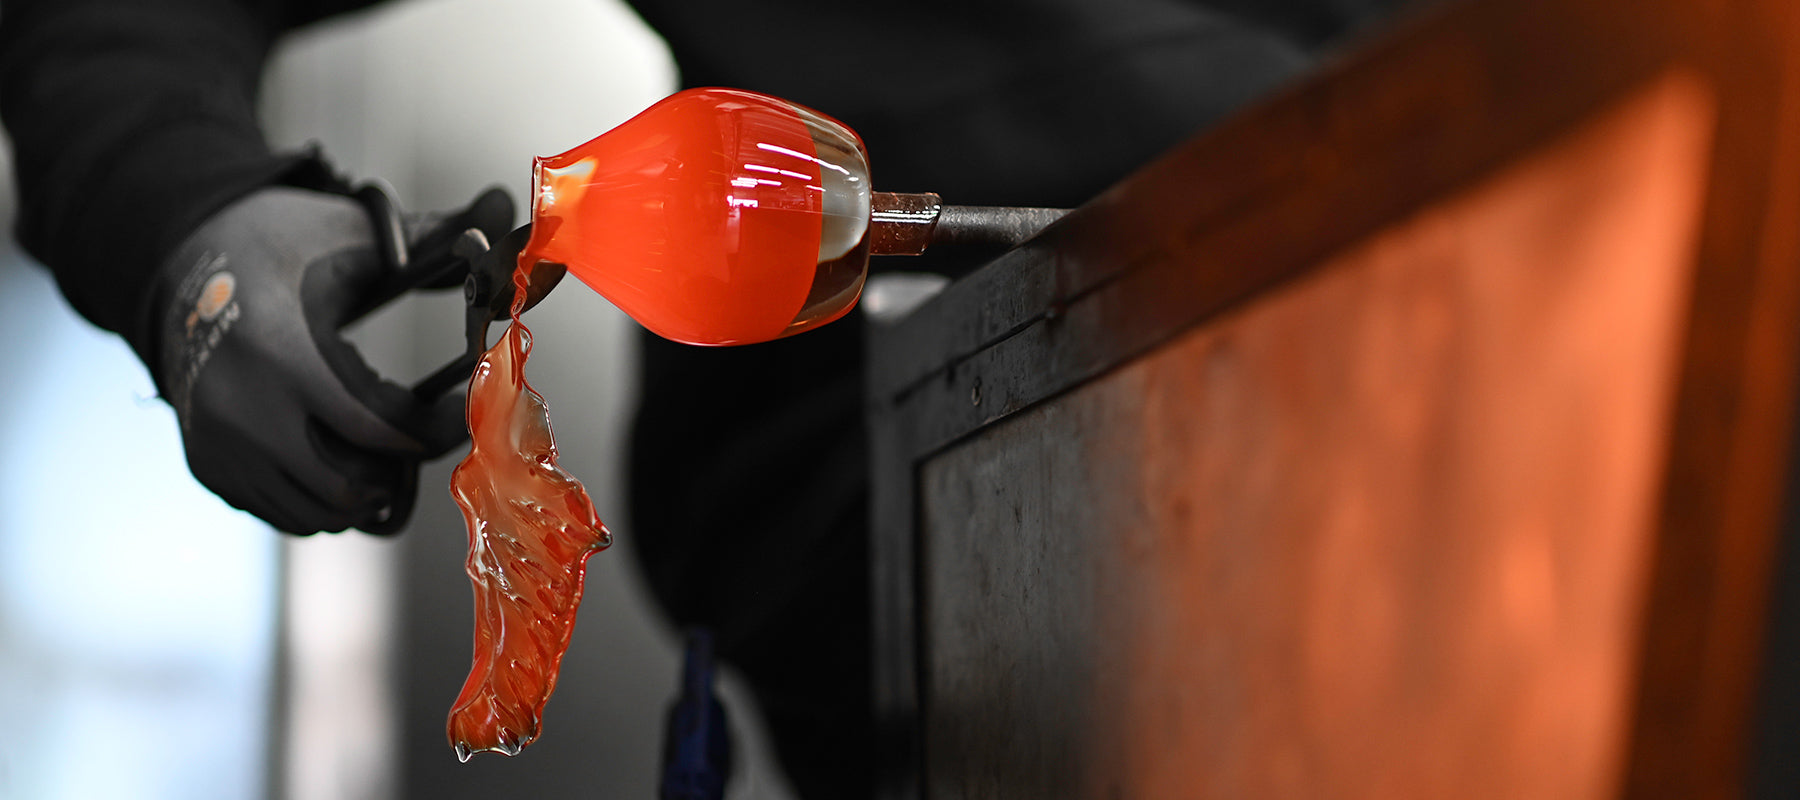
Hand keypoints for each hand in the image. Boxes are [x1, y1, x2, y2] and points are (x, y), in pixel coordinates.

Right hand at [157, 185, 512, 533]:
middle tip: (422, 435)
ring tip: (384, 448)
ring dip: (364, 492)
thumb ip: (432, 235)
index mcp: (279, 351)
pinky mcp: (206, 464)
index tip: (462, 413)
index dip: (434, 430)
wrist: (177, 260)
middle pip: (348, 486)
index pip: (375, 427)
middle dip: (399, 468)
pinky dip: (322, 499)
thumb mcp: (350, 235)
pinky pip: (281, 512)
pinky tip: (341, 455)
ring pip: (317, 513)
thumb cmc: (272, 244)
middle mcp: (241, 409)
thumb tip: (505, 212)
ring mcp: (218, 444)